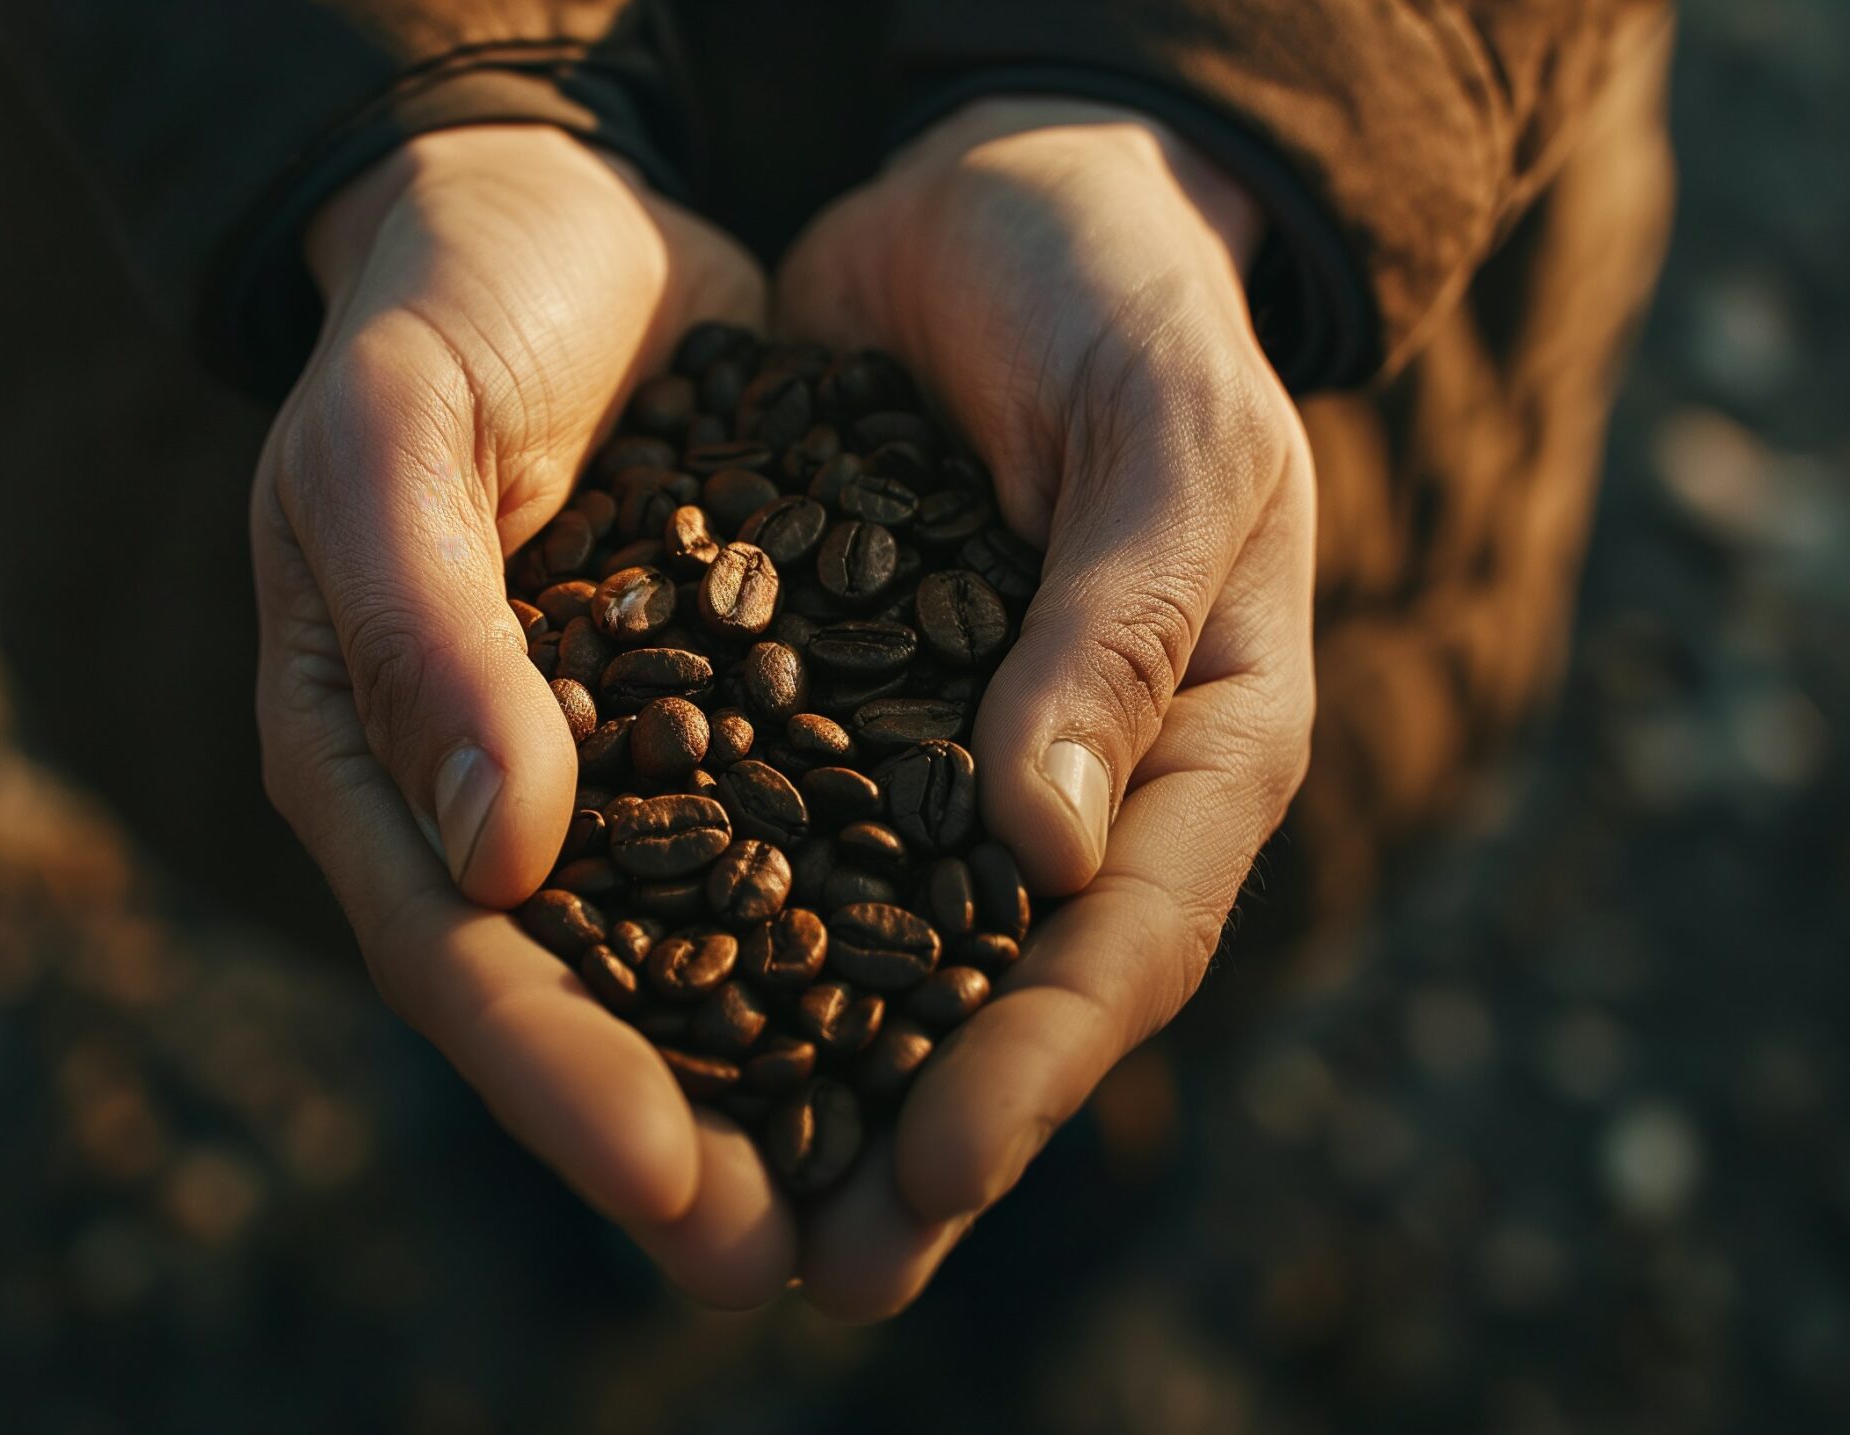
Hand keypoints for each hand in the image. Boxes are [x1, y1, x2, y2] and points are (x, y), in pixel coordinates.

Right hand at [249, 127, 791, 1303]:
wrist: (535, 209)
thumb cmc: (435, 314)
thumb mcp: (397, 441)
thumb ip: (424, 631)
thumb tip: (501, 860)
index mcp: (366, 757)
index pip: (460, 956)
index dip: (560, 1082)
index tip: (677, 1188)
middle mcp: (476, 795)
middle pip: (570, 1001)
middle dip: (669, 1138)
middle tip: (779, 1262)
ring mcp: (589, 769)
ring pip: (678, 954)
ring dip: (764, 1076)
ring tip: (869, 1193)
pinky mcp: (700, 716)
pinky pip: (768, 847)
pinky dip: (832, 934)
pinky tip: (934, 1003)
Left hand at [777, 98, 1317, 1316]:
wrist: (1012, 198)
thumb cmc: (1130, 297)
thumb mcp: (1163, 435)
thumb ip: (1118, 628)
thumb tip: (1043, 850)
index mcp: (1204, 744)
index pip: (1125, 939)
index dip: (1034, 1066)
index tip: (932, 1166)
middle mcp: (1081, 786)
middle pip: (1005, 1001)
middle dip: (922, 1142)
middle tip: (829, 1276)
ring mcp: (960, 760)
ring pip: (889, 954)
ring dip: (815, 1086)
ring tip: (729, 1211)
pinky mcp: (844, 708)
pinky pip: (788, 844)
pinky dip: (730, 939)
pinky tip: (645, 1019)